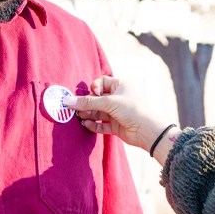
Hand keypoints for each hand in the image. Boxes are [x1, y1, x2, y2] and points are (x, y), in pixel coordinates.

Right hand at [63, 76, 177, 153]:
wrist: (147, 131)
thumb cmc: (132, 110)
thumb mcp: (109, 103)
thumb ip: (88, 102)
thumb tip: (67, 100)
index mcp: (120, 86)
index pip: (101, 82)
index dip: (94, 87)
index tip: (94, 93)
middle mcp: (118, 98)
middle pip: (97, 98)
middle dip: (87, 104)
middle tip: (78, 109)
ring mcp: (117, 112)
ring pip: (98, 112)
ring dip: (89, 114)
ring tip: (81, 117)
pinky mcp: (116, 125)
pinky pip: (101, 124)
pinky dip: (94, 124)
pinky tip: (86, 124)